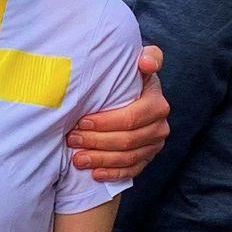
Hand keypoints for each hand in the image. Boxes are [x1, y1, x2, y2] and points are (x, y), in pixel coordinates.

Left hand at [68, 45, 169, 175]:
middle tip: (72, 139)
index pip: (131, 118)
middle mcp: (160, 127)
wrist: (135, 92)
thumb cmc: (132, 76)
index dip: (105, 123)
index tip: (81, 121)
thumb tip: (145, 62)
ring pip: (127, 158)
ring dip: (100, 160)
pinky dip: (112, 174)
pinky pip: (131, 171)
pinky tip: (94, 174)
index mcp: (157, 104)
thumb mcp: (142, 60)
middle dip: (96, 142)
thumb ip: (149, 56)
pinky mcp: (147, 158)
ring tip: (77, 158)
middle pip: (127, 140)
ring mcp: (154, 145)